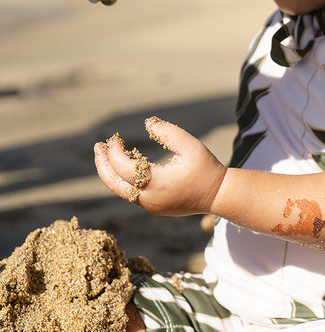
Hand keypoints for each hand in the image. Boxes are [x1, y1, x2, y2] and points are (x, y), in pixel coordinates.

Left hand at [94, 117, 225, 215]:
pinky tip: (125, 164)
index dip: (114, 151)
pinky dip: (124, 179)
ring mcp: (151, 206)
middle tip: (98, 146)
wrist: (219, 195)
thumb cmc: (206, 169)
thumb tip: (147, 123)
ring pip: (120, 190)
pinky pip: (131, 193)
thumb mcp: (190, 145)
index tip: (115, 138)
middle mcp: (149, 199)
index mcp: (156, 184)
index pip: (123, 167)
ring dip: (111, 172)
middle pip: (114, 184)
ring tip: (105, 155)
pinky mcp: (155, 207)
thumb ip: (168, 132)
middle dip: (102, 164)